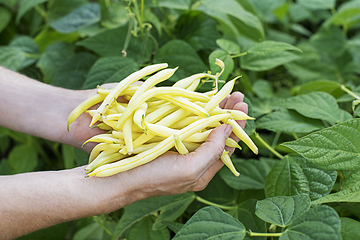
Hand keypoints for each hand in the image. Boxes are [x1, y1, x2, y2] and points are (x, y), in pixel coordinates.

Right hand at [93, 92, 247, 204]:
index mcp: (203, 170)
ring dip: (213, 110)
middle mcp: (193, 159)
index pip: (227, 147)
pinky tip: (200, 100)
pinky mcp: (165, 139)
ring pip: (201, 127)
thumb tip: (228, 127)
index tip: (242, 107)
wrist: (118, 178)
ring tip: (223, 93)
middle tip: (237, 96)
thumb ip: (212, 150)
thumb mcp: (189, 169)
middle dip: (228, 114)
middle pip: (216, 135)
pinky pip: (184, 124)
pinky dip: (194, 111)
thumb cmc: (154, 178)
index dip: (237, 127)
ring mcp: (179, 148)